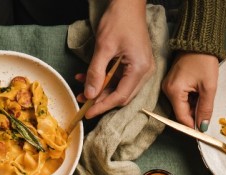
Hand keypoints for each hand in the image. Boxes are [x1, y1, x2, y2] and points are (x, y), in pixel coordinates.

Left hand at [77, 0, 153, 118]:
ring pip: (119, 88)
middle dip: (101, 101)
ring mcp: (140, 68)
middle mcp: (144, 72)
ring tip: (81, 90)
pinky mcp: (134, 63)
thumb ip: (96, 73)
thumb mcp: (103, 47)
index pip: (120, 96)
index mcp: (140, 69)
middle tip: (83, 103)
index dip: (102, 106)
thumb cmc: (119, 20)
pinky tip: (87, 77)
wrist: (128, 3)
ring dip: (100, 91)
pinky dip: (104, 80)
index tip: (87, 113)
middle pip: (121, 95)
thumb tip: (89, 95)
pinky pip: (119, 78)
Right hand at [162, 52, 219, 130]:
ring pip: (181, 105)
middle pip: (181, 112)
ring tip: (205, 95)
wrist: (199, 41)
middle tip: (208, 112)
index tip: (203, 132)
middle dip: (194, 115)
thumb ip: (205, 109)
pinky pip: (181, 98)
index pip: (181, 117)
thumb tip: (202, 127)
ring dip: (194, 106)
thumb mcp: (209, 87)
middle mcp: (167, 90)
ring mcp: (168, 86)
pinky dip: (191, 99)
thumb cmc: (204, 61)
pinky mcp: (172, 82)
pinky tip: (200, 92)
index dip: (192, 127)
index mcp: (174, 91)